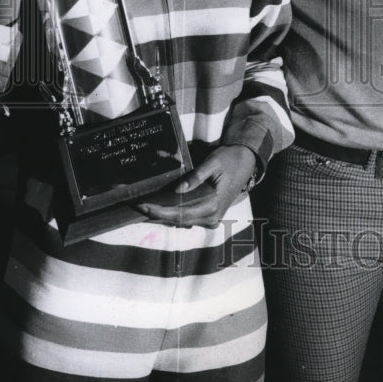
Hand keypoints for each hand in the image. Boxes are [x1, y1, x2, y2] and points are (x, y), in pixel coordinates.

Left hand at [135, 145, 256, 228]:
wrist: (246, 163)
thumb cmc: (229, 160)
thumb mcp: (213, 162)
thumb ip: (196, 176)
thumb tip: (177, 189)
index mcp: (213, 205)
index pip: (180, 214)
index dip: (159, 212)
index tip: (142, 206)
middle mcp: (212, 218)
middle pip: (178, 220)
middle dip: (157, 214)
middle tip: (137, 206)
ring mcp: (211, 220)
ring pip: (182, 221)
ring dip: (164, 215)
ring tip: (145, 206)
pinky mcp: (209, 217)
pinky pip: (188, 218)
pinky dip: (174, 213)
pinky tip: (161, 206)